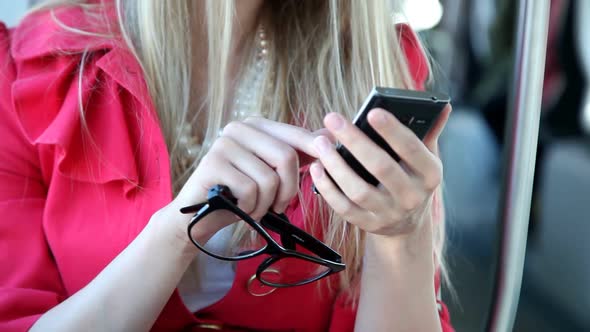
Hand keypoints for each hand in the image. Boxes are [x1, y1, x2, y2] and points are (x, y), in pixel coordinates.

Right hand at [153, 117, 325, 248]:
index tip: (327, 164)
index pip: (295, 135)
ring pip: (269, 178)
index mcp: (256, 125)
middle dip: (288, 188)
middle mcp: (239, 128)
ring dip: (266, 203)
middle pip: (286, 156)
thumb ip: (297, 154)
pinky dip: (250, 207)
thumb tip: (328, 135)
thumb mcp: (272, 173)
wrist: (199, 217)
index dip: (315, 152)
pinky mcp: (212, 164)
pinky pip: (250, 190)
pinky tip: (238, 207)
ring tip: (253, 206)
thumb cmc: (239, 195)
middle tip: (280, 205)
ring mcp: (224, 144)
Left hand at [310, 105, 450, 237]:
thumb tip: (442, 105)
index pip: (411, 148)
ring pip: (358, 190)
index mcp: (429, 174)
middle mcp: (412, 196)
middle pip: (380, 166)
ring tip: (319, 142)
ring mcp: (389, 213)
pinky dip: (327, 188)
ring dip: (336, 165)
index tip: (371, 111)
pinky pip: (344, 208)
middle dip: (355, 140)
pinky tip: (316, 168)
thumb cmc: (413, 178)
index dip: (392, 130)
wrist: (408, 224)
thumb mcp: (427, 158)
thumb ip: (430, 131)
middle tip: (333, 118)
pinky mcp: (369, 225)